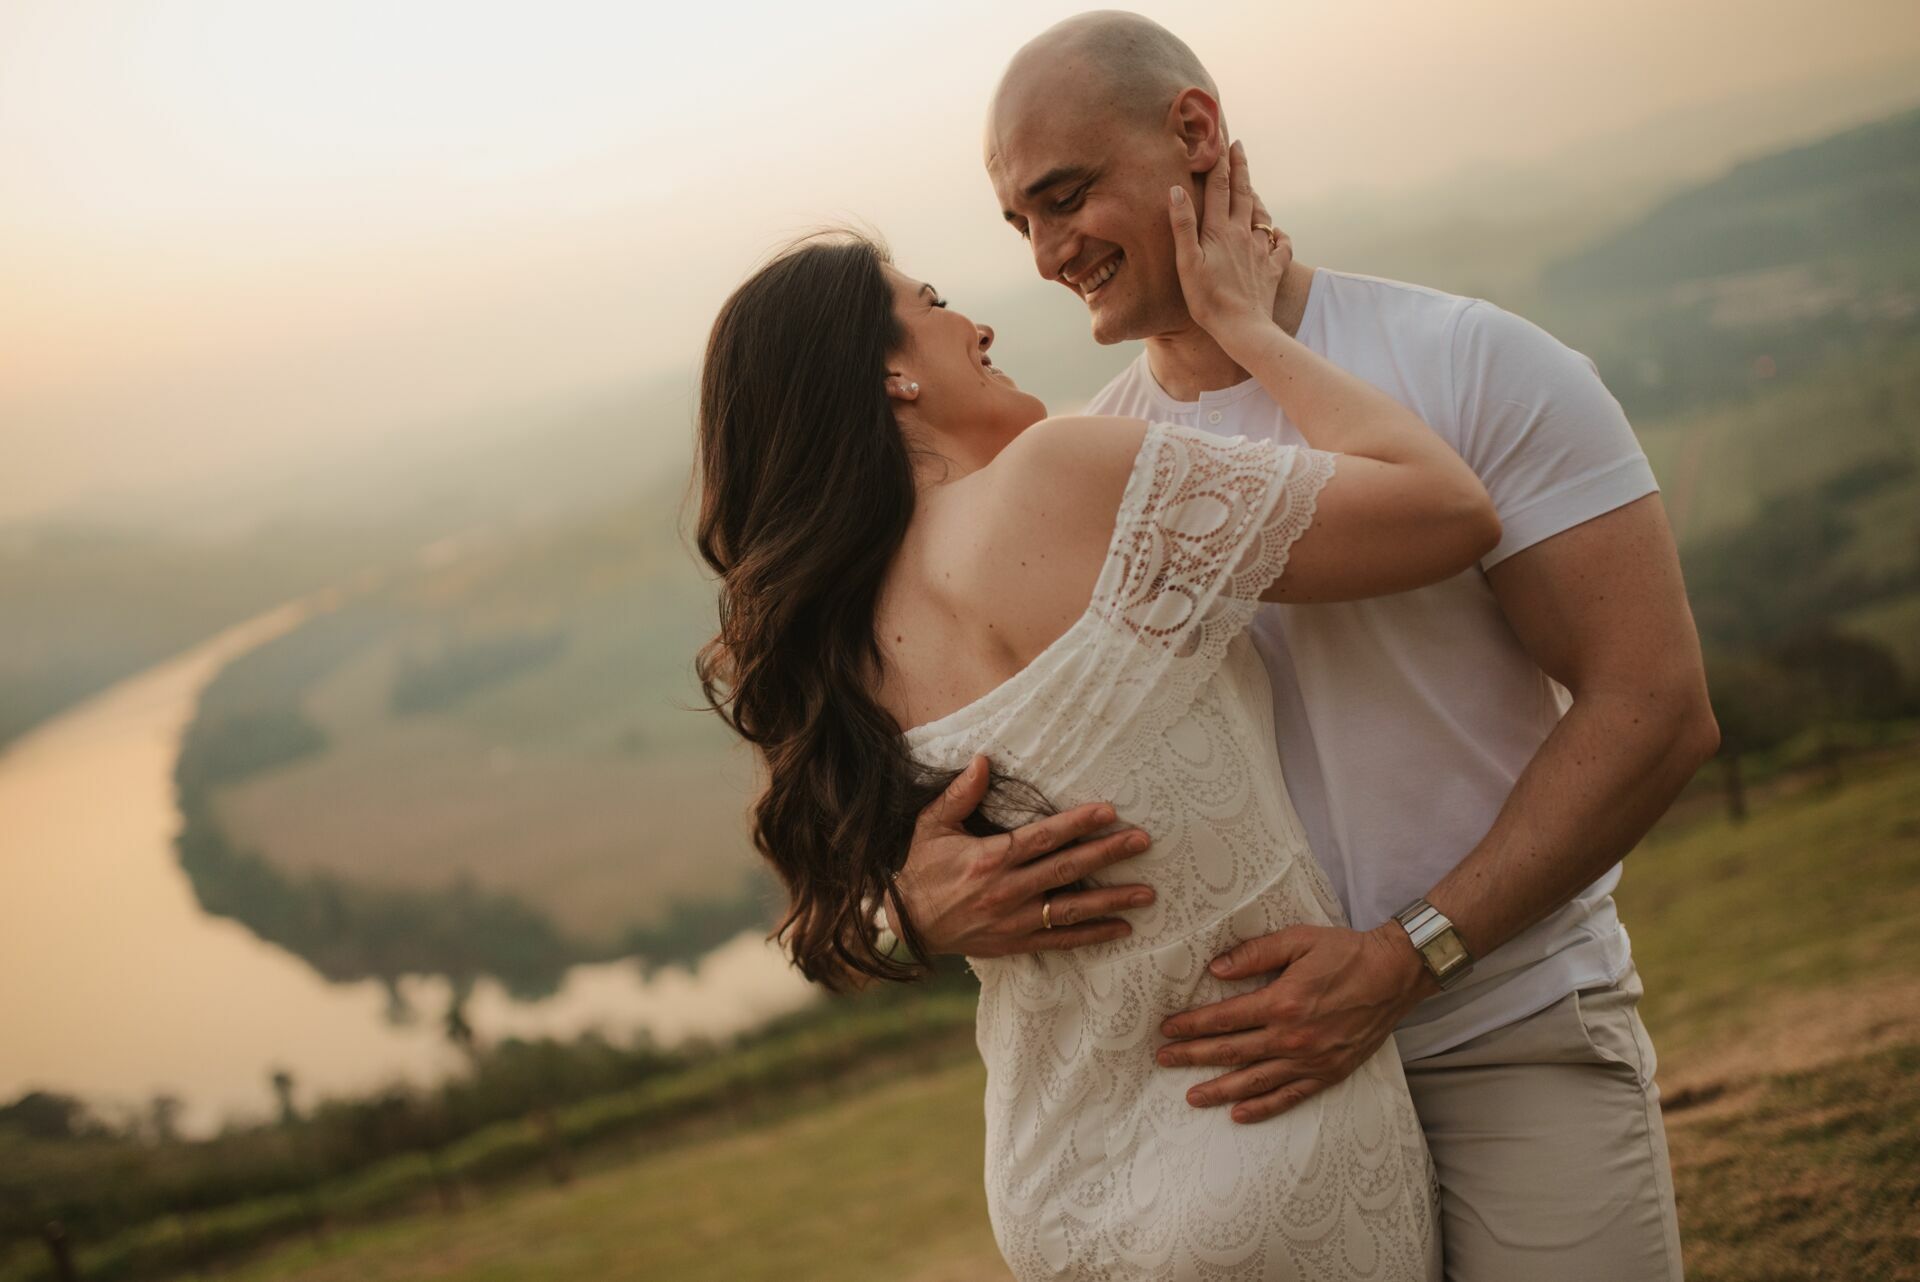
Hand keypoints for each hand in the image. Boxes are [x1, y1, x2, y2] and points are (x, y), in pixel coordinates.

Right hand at [891, 754, 1157, 956]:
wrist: (905, 923)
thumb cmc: (921, 869)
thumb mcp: (931, 825)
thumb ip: (959, 795)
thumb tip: (982, 761)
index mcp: (990, 857)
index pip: (1044, 837)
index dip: (1078, 824)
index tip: (1109, 812)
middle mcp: (1007, 889)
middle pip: (1067, 869)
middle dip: (1108, 854)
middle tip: (1142, 842)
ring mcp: (1014, 920)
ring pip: (1071, 909)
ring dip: (1111, 900)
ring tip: (1146, 893)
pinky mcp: (1016, 942)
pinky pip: (1060, 940)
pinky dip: (1092, 935)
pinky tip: (1121, 928)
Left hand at [1153, 922, 1438, 1122]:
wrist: (1394, 975)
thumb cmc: (1345, 952)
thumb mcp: (1297, 940)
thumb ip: (1254, 954)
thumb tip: (1216, 969)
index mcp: (1282, 1002)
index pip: (1225, 1019)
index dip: (1192, 1025)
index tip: (1168, 1030)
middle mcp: (1292, 1037)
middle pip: (1232, 1051)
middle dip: (1194, 1056)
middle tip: (1164, 1060)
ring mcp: (1310, 1060)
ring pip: (1255, 1081)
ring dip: (1220, 1090)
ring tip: (1192, 1096)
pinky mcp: (1329, 1073)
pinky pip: (1289, 1096)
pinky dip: (1263, 1107)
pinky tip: (1239, 1114)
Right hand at [1168, 139, 1291, 340]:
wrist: (1243, 328)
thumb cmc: (1208, 299)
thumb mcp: (1187, 262)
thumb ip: (1182, 225)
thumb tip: (1176, 189)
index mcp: (1220, 231)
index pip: (1220, 188)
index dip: (1220, 162)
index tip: (1222, 138)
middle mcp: (1243, 235)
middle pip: (1243, 194)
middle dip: (1240, 168)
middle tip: (1238, 146)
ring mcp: (1261, 252)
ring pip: (1261, 216)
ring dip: (1255, 198)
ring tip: (1250, 187)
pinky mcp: (1272, 270)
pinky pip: (1281, 247)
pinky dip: (1280, 237)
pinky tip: (1278, 234)